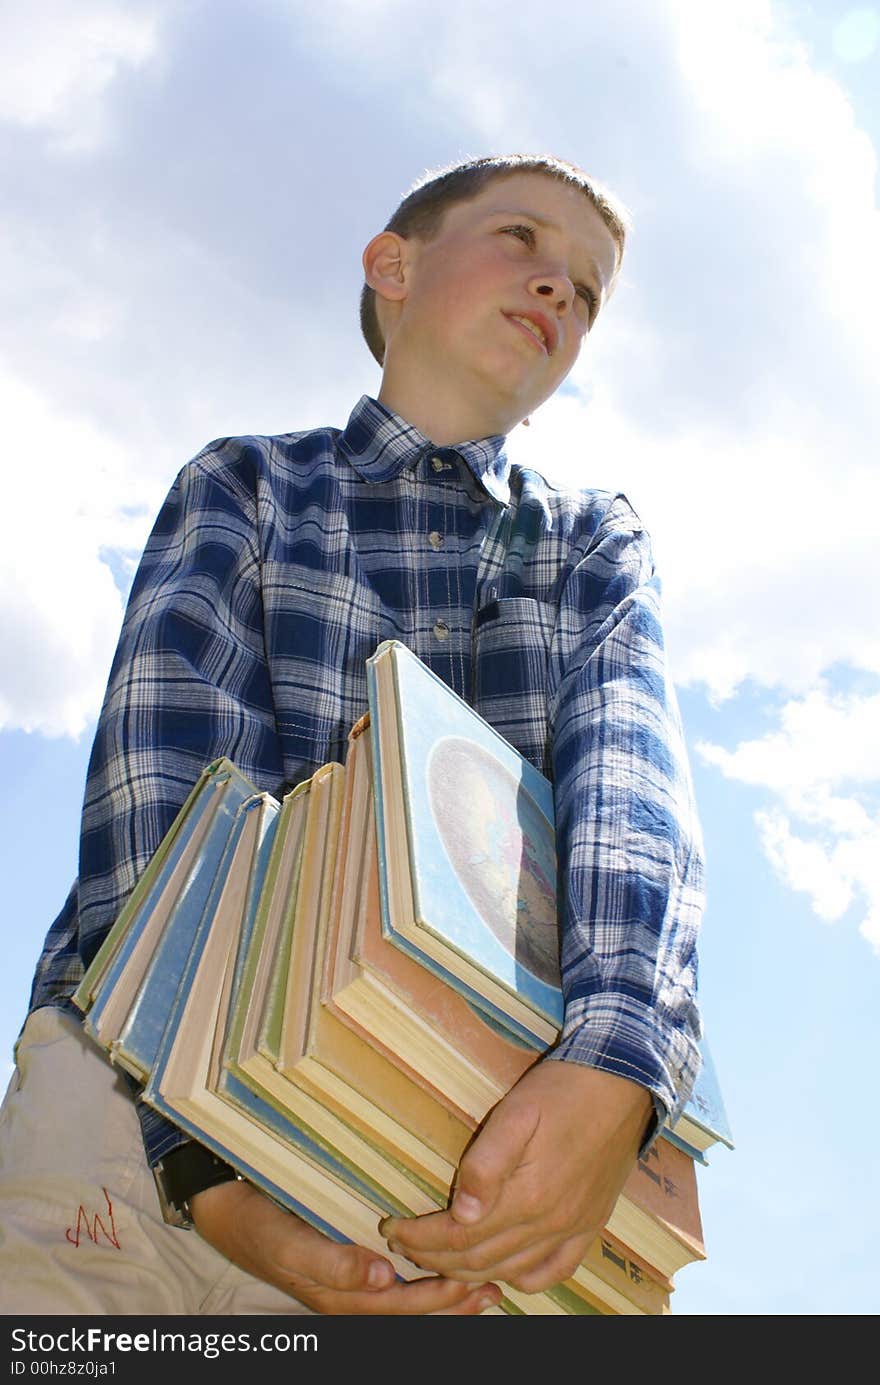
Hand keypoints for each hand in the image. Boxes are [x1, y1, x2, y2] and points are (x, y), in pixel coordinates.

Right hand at [190, 1179, 501, 1314]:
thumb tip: (385, 1276)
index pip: (402, 1306)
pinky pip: (393, 1284)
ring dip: (444, 1298)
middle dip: (453, 1305)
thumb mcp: (290, 1244)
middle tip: (496, 1290)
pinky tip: (444, 1270)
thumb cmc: (258, 1224)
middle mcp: (348, 1295)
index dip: (439, 1300)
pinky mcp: (346, 1263)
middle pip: (410, 1310)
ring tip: (483, 1291)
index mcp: (339, 1296)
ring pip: (405, 1301)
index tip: (475, 1284)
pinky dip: (423, 1282)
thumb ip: (333, 1263)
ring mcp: (348, 1281)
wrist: (225, 1207)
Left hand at [379, 1060, 652, 1294]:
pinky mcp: (590, 1226)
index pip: (460, 1235)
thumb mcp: (517, 1112)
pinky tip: (502, 1271)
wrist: (623, 1083)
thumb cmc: (563, 1090)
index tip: (392, 1229)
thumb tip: (461, 1213)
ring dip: (469, 1272)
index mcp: (528, 1196)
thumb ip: (486, 1163)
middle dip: (434, 1257)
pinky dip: (520, 1279)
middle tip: (404, 1245)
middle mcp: (551, 1223)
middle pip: (480, 1259)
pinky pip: (553, 1273)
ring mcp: (574, 1229)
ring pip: (510, 1271)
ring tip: (439, 1258)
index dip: (421, 1238)